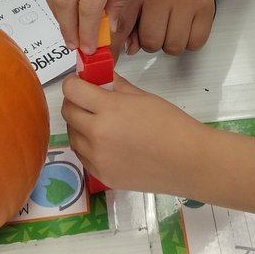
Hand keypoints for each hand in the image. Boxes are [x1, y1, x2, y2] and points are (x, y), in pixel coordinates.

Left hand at [62, 73, 209, 194]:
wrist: (187, 162)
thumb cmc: (171, 124)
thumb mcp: (143, 97)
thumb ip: (116, 86)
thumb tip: (100, 78)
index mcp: (109, 109)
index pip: (72, 90)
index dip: (73, 82)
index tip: (81, 82)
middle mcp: (96, 134)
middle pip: (67, 112)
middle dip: (74, 102)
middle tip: (89, 101)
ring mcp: (97, 158)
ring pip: (72, 135)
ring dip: (79, 125)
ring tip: (99, 123)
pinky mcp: (101, 175)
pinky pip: (82, 156)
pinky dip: (87, 146)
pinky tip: (106, 143)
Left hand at [117, 0, 213, 55]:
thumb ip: (125, 24)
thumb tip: (127, 50)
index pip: (122, 26)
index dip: (115, 46)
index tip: (111, 60)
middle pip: (152, 42)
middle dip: (151, 42)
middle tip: (155, 28)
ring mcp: (186, 0)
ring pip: (174, 46)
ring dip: (170, 43)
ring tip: (170, 26)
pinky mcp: (205, 8)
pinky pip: (194, 44)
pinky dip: (189, 41)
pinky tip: (185, 26)